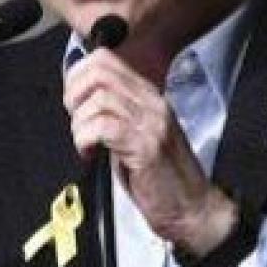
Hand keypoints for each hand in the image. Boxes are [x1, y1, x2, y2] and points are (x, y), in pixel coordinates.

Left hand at [63, 49, 236, 257]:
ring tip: (85, 144)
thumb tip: (79, 103)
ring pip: (99, 99)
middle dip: (74, 94)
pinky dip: (85, 139)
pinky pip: (103, 127)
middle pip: (99, 72)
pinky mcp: (146, 147)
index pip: (106, 59)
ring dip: (80, 123)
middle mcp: (152, 103)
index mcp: (148, 96)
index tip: (73, 103)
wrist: (192, 208)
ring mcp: (151, 123)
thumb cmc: (161, 178)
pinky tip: (89, 153)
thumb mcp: (136, 135)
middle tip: (76, 121)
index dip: (78, 76)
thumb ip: (114, 115)